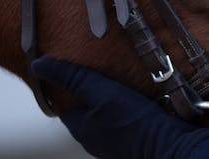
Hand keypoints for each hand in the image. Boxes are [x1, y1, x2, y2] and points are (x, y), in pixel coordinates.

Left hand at [31, 57, 208, 158]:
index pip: (63, 103)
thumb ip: (71, 77)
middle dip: (89, 91)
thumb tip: (38, 64)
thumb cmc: (133, 121)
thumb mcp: (99, 91)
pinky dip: (127, 107)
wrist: (170, 145)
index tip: (71, 64)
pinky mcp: (134, 140)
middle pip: (85, 109)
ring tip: (121, 78)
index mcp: (80, 128)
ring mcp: (114, 141)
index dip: (65, 83)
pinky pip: (124, 120)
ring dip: (110, 99)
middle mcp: (95, 138)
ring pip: (105, 115)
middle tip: (99, 68)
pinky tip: (138, 96)